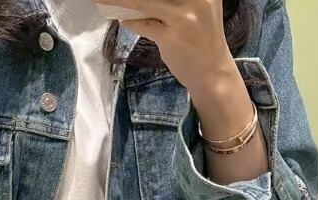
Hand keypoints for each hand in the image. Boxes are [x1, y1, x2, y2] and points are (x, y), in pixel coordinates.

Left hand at [99, 0, 238, 98]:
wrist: (212, 74)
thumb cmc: (201, 39)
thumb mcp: (195, 9)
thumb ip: (174, 0)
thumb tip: (135, 0)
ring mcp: (184, 16)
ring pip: (144, 2)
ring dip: (121, 0)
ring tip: (104, 1)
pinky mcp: (172, 36)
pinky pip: (144, 24)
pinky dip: (131, 21)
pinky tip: (124, 18)